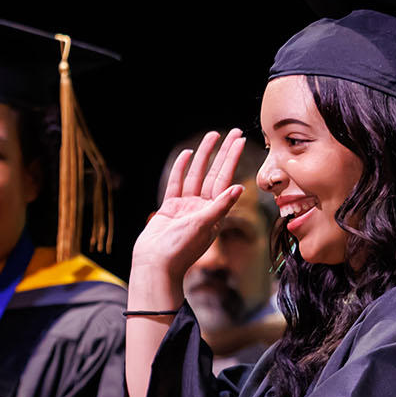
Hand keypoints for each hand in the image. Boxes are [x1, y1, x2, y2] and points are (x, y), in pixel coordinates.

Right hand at [128, 129, 247, 307]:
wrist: (154, 264)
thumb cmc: (180, 250)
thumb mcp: (203, 226)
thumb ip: (219, 206)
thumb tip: (238, 189)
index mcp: (214, 214)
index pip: (226, 180)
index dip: (233, 160)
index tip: (240, 141)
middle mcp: (202, 208)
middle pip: (214, 173)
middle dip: (223, 153)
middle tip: (232, 132)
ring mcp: (186, 207)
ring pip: (196, 175)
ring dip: (204, 156)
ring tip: (212, 136)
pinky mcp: (170, 208)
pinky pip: (177, 184)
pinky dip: (181, 169)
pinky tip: (187, 154)